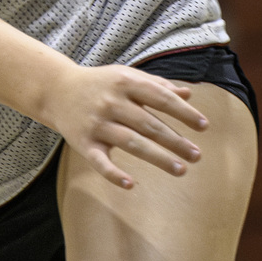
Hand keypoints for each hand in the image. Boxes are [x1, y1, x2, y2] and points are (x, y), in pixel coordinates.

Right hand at [38, 64, 208, 189]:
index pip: (160, 98)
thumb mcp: (126, 76)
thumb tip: (189, 95)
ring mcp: (97, 123)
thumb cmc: (100, 83)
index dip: (183, 113)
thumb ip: (156, 85)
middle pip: (149, 124)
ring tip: (181, 170)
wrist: (57, 89)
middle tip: (197, 156)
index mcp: (125, 82)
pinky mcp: (83, 143)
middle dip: (175, 141)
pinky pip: (100, 161)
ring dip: (158, 158)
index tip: (204, 126)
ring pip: (131, 143)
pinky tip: (131, 185)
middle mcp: (111, 102)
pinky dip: (113, 173)